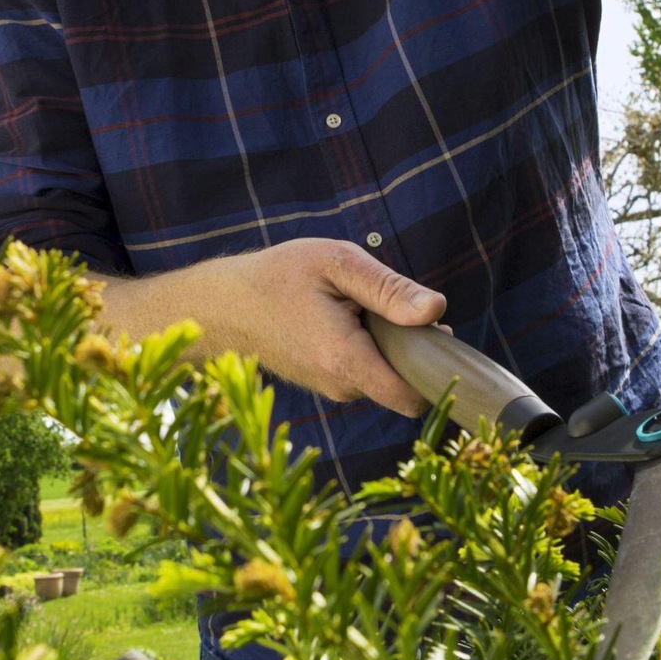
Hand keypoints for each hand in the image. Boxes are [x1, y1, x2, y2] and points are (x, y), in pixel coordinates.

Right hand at [97, 238, 447, 416]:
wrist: (221, 306)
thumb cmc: (277, 276)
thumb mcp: (337, 263)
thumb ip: (390, 289)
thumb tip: (437, 312)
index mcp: (346, 360)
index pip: (415, 396)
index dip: (437, 370)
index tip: (439, 336)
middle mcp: (340, 386)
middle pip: (405, 381)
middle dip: (412, 348)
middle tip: (390, 304)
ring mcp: (330, 389)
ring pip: (385, 374)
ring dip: (387, 344)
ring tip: (354, 306)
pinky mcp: (324, 383)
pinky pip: (365, 370)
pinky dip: (368, 347)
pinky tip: (342, 318)